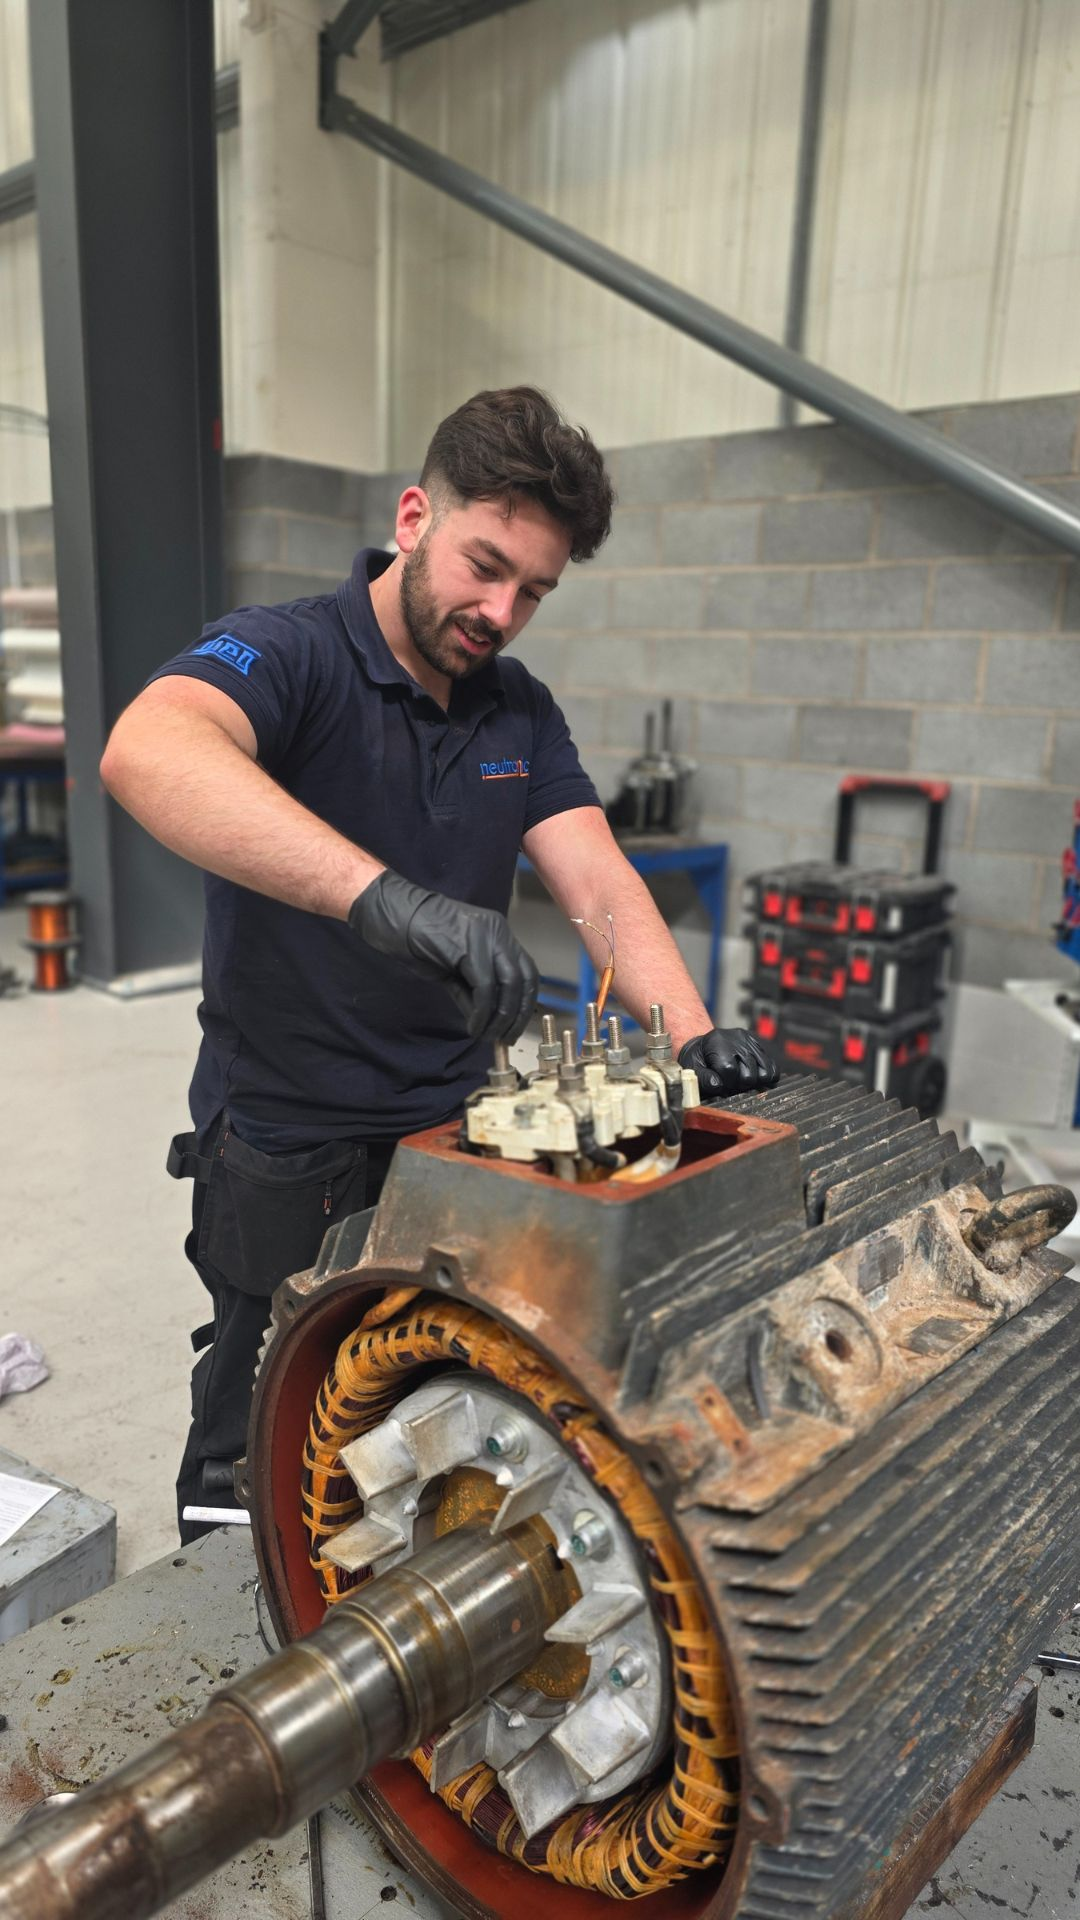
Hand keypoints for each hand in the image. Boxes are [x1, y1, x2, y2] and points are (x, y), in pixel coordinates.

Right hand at [349, 871, 537, 1045]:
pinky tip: (473, 1027)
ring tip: (487, 1036)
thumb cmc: (419, 942)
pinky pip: (485, 988)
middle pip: (524, 978)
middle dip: (518, 1014)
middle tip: (505, 1038)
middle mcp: (498, 932)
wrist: (394, 919)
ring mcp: (486, 936)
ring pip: (508, 984)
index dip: (525, 1003)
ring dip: (501, 1017)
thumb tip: (486, 1021)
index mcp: (498, 934)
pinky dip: (481, 1013)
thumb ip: (473, 991)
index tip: (515, 1027)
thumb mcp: (454, 969)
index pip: (527, 970)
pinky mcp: (469, 947)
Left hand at [678, 1027, 778, 1095]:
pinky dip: (766, 1078)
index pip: (729, 1069)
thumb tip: (718, 1085)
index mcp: (717, 1042)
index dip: (726, 1083)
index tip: (720, 1084)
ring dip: (753, 1083)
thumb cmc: (697, 1060)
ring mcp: (751, 1041)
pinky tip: (753, 1077)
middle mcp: (737, 1038)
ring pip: (764, 1073)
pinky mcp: (760, 1046)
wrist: (703, 1046)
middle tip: (730, 1083)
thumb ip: (702, 1079)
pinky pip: (773, 1068)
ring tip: (740, 1079)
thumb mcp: (692, 1069)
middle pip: (749, 1074)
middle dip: (739, 1085)